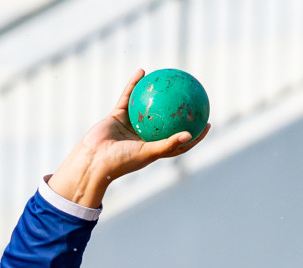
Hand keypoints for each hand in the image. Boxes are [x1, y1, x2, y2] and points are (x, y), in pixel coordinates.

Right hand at [46, 70, 209, 207]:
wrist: (94, 159)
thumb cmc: (122, 161)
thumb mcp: (148, 153)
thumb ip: (168, 144)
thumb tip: (191, 134)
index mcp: (154, 149)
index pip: (179, 142)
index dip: (194, 134)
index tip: (207, 123)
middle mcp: (144, 136)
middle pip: (165, 121)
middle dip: (178, 110)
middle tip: (192, 96)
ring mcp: (131, 125)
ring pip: (147, 106)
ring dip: (156, 92)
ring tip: (167, 78)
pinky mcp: (117, 115)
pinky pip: (128, 96)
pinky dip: (134, 84)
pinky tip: (142, 71)